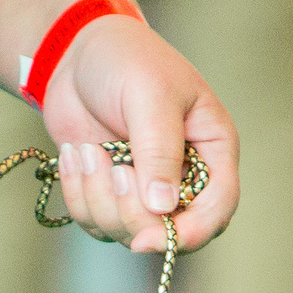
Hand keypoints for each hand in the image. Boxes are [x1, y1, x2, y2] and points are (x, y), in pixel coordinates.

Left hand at [42, 16, 236, 255]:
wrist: (75, 53)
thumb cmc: (126, 60)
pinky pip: (95, 223)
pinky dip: (78, 196)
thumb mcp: (150, 95)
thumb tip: (162, 205)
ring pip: (128, 232)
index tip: (150, 238)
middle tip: (111, 167)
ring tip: (88, 151)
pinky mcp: (111, 196)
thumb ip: (159, 150)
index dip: (190, 232)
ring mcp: (146, 190)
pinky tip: (73, 156)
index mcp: (212, 149)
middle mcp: (184, 177)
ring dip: (98, 198)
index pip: (218, 208)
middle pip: (171, 231)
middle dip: (132, 214)